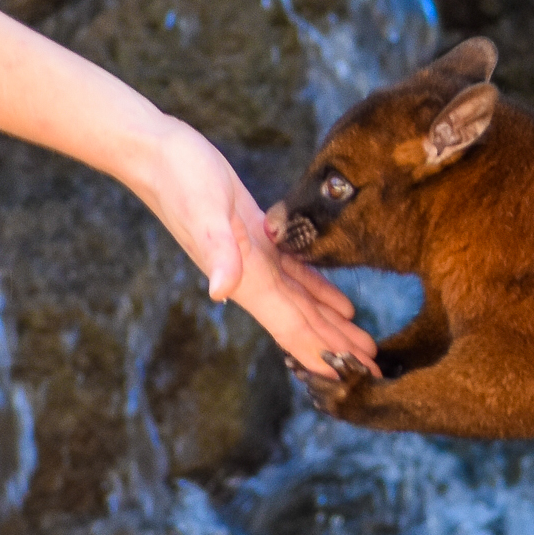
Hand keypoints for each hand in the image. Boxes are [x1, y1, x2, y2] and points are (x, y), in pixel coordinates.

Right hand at [132, 118, 376, 375]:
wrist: (158, 155)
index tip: (348, 379)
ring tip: (363, 346)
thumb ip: (216, 251)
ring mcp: (257, 259)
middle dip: (336, 349)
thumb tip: (220, 292)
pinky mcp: (260, 236)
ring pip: (304, 303)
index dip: (319, 354)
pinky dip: (320, 293)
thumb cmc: (180, 180)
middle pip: (304, 323)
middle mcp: (253, 276)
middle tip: (374, 372)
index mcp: (247, 277)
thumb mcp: (202, 212)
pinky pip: (298, 274)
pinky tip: (342, 305)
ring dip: (332, 327)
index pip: (291, 326)